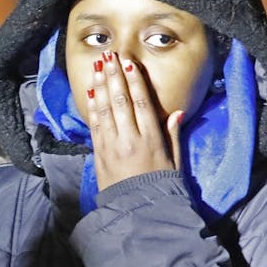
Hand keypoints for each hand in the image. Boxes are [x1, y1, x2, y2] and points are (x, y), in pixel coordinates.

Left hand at [85, 51, 181, 190]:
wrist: (137, 211)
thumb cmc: (160, 186)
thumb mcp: (175, 162)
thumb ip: (173, 136)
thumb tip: (176, 112)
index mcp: (151, 140)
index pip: (142, 103)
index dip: (135, 81)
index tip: (129, 63)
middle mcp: (130, 139)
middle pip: (121, 101)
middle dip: (114, 76)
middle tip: (110, 55)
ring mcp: (112, 146)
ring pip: (105, 110)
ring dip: (100, 86)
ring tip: (98, 66)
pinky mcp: (99, 154)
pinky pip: (94, 126)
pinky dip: (92, 107)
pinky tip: (90, 92)